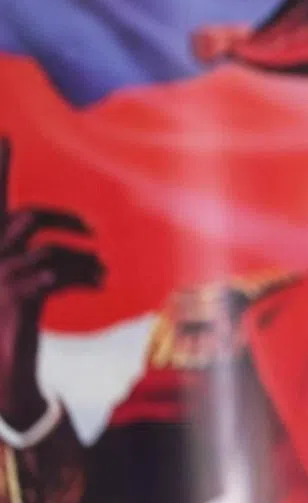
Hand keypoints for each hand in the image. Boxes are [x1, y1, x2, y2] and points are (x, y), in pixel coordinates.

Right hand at [0, 138, 103, 428]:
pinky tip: (99, 283)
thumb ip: (56, 263)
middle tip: (93, 230)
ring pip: (50, 249)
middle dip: (66, 217)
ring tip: (102, 272)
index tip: (4, 134)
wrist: (7, 369)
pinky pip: (54, 275)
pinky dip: (83, 275)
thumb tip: (97, 260)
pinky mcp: (15, 299)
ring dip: (84, 259)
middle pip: (29, 216)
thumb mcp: (38, 286)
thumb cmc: (22, 321)